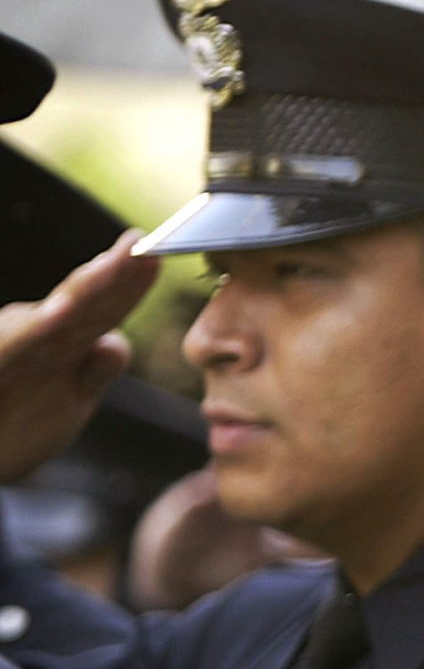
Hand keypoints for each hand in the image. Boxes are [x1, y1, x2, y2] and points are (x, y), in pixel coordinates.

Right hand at [0, 232, 158, 481]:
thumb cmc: (16, 427)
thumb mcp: (68, 401)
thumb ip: (94, 371)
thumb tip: (115, 342)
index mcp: (65, 343)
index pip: (105, 308)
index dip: (133, 283)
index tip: (162, 254)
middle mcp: (40, 336)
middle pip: (86, 301)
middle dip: (116, 270)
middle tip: (143, 240)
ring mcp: (16, 346)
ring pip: (57, 314)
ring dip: (86, 287)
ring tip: (114, 263)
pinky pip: (17, 343)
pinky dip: (39, 327)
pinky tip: (60, 313)